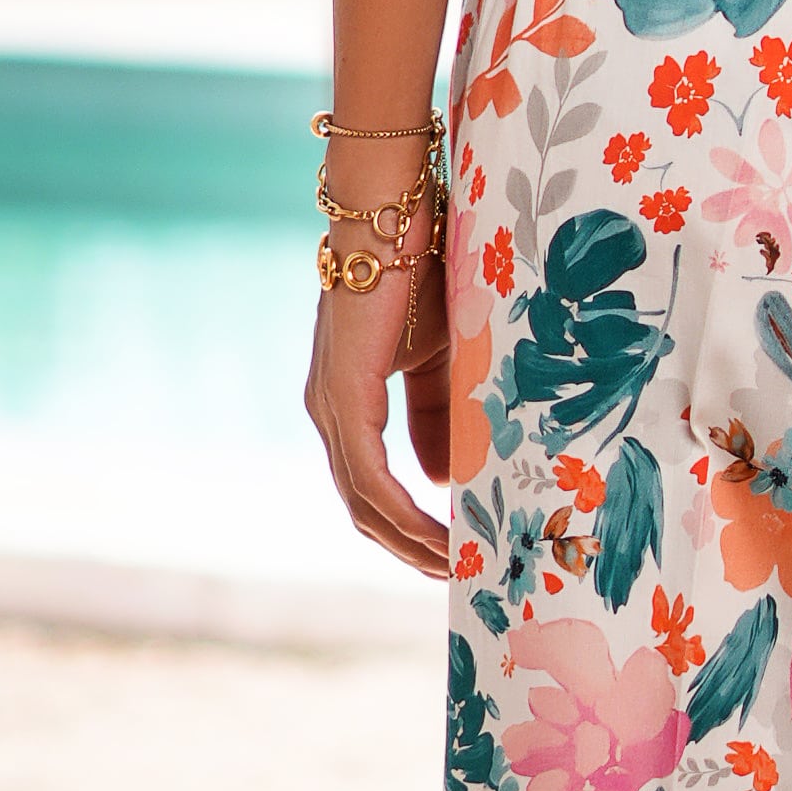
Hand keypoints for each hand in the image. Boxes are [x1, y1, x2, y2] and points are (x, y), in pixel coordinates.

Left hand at [306, 201, 458, 579]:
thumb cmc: (424, 272)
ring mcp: (332, 407)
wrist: (396, 213)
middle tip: (461, 577)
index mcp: (349, 401)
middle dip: (411, 549)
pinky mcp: (344, 396)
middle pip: (363, 508)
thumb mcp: (445, 358)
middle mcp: (330, 412)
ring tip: (458, 567)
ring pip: (364, 503)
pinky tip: (439, 534)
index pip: (372, 486)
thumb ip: (441, 418)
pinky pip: (371, 478)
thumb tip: (444, 480)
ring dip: (411, 542)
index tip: (455, 552)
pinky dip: (405, 514)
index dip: (410, 526)